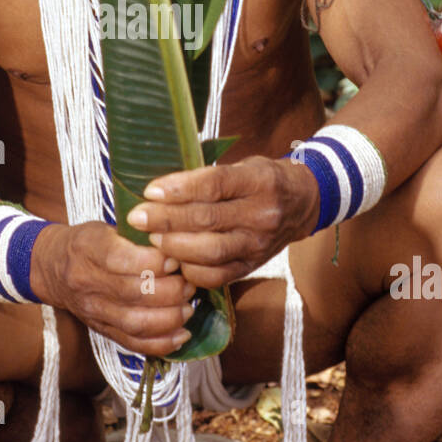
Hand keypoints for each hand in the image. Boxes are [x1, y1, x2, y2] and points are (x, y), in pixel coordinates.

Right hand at [30, 221, 197, 356]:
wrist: (52, 267)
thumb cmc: (88, 242)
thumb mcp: (106, 226)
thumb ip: (137, 234)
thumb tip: (179, 241)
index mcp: (88, 249)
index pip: (121, 259)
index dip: (154, 262)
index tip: (175, 260)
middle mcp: (87, 282)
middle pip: (134, 294)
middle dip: (171, 291)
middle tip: (189, 284)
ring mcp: (93, 311)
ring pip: (136, 323)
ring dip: (170, 318)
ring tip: (189, 307)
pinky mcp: (101, 330)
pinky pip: (133, 343)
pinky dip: (161, 344)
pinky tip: (182, 335)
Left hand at [125, 156, 319, 288]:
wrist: (303, 203)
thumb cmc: (263, 180)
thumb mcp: (243, 165)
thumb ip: (208, 177)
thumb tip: (159, 189)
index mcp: (259, 181)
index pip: (214, 184)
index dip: (179, 189)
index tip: (150, 191)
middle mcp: (261, 214)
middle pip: (208, 219)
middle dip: (166, 220)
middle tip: (138, 218)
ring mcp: (258, 244)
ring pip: (210, 251)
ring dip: (175, 247)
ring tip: (152, 239)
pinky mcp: (252, 266)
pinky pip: (217, 276)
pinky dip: (191, 270)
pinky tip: (174, 260)